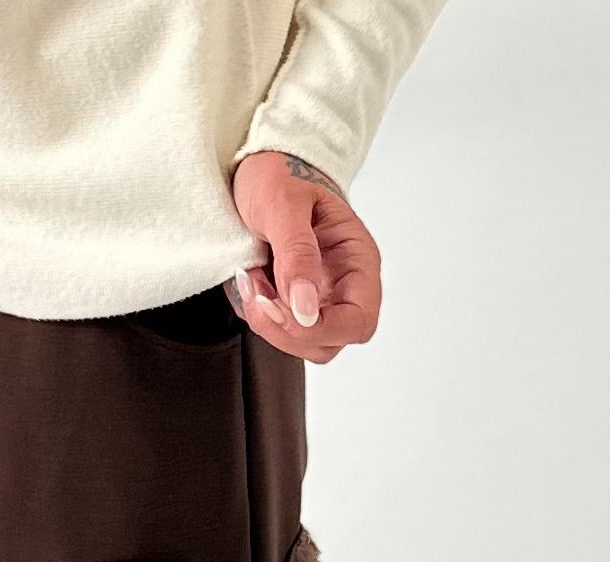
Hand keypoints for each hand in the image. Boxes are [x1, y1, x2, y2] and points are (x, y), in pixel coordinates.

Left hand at [229, 151, 381, 364]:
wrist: (258, 168)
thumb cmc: (279, 176)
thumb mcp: (284, 205)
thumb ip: (297, 255)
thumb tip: (306, 308)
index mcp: (356, 261)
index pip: (359, 321)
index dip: (322, 328)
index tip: (285, 308)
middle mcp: (342, 286)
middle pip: (328, 343)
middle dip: (287, 330)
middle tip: (259, 291)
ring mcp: (316, 299)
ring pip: (301, 344)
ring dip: (268, 324)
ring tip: (252, 280)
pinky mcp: (290, 304)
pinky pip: (277, 332)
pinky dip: (257, 316)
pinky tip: (250, 283)